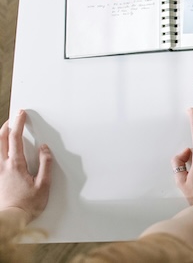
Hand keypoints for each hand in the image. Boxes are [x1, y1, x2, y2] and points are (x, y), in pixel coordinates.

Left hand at [0, 110, 51, 224]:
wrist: (11, 219)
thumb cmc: (28, 205)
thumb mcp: (44, 184)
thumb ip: (45, 164)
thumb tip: (44, 149)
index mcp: (16, 165)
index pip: (15, 138)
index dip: (19, 123)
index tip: (22, 114)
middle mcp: (3, 166)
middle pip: (1, 139)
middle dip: (7, 125)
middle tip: (14, 118)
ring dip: (0, 136)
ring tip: (6, 131)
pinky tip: (2, 150)